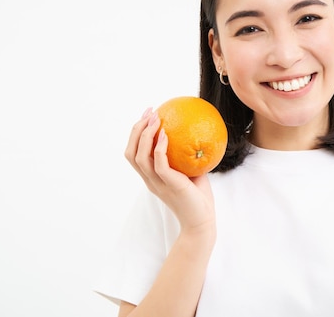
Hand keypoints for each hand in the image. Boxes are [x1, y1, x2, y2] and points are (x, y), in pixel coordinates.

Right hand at [124, 108, 215, 234]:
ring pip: (140, 157)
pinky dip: (159, 148)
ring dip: (145, 135)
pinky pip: (159, 164)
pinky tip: (165, 134)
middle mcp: (150, 180)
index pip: (134, 154)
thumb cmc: (198, 198)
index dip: (136, 134)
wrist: (202, 222)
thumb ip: (188, 157)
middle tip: (149, 112)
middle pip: (131, 153)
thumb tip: (195, 133)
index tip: (148, 116)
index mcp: (151, 177)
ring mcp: (157, 183)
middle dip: (136, 130)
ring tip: (155, 119)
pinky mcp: (169, 185)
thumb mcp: (191, 172)